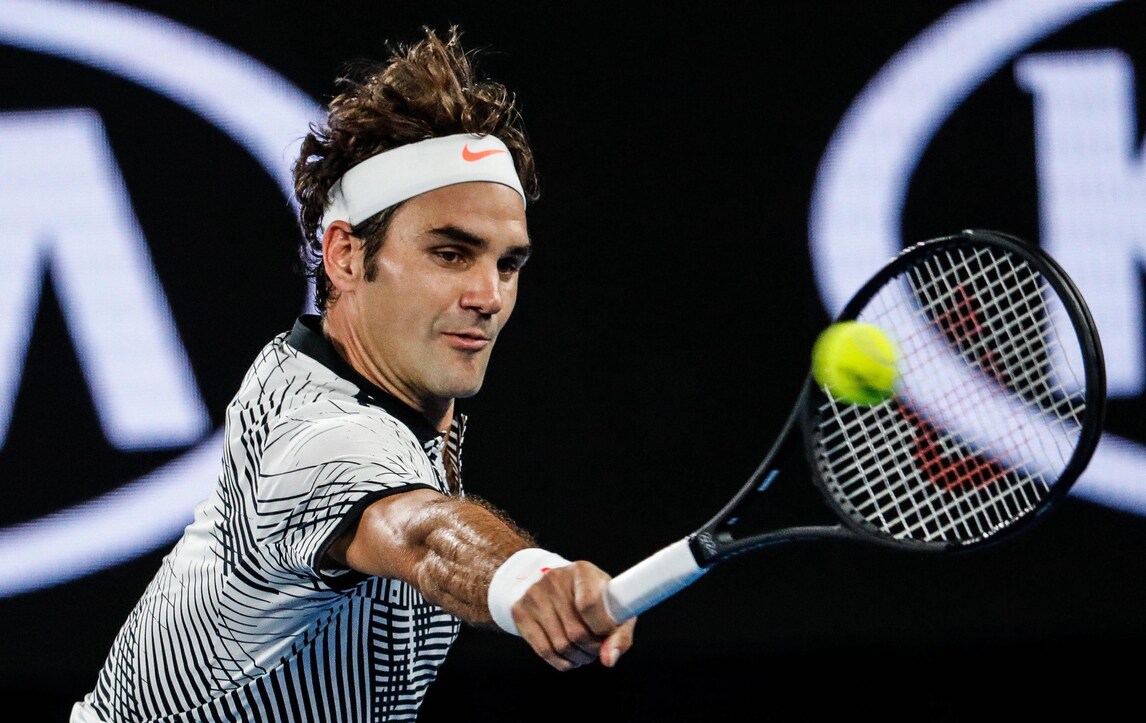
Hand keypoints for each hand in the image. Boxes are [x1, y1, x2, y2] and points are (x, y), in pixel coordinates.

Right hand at [510, 560, 636, 670]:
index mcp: (582, 571)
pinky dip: (562, 662)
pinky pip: (544, 651)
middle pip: (576, 632)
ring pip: (561, 645)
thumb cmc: (592, 598)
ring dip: (579, 658)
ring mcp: (534, 594)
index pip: (590, 605)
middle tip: (597, 649)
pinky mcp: (520, 611)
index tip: (608, 633)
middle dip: (593, 649)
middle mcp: (555, 579)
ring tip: (585, 653)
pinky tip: (570, 658)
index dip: (603, 628)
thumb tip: (609, 660)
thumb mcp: (612, 606)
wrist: (554, 586)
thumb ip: (620, 634)